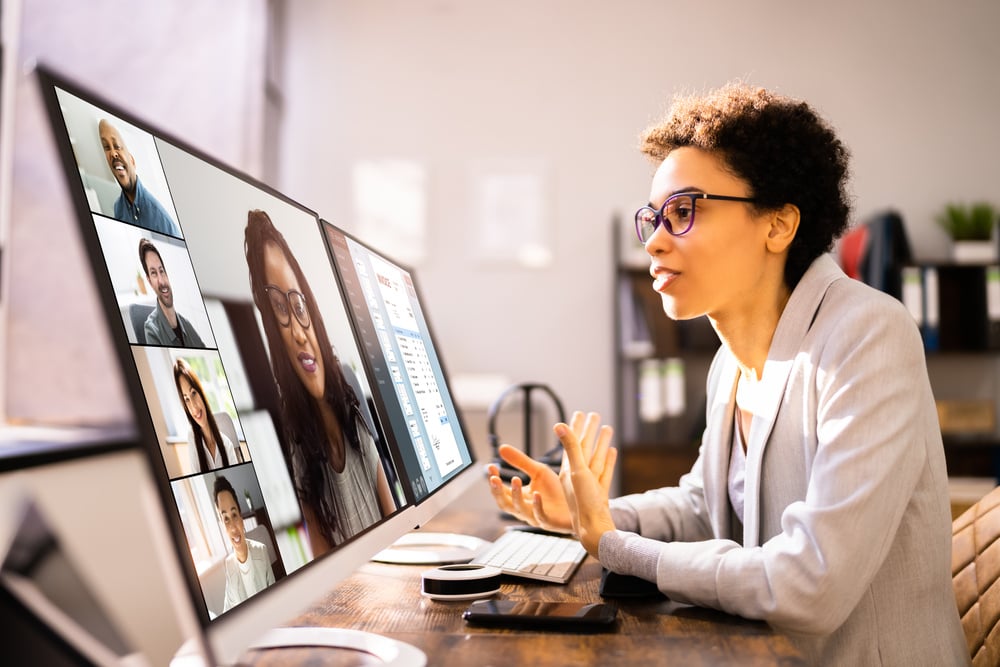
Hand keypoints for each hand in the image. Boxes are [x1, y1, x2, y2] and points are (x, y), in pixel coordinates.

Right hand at [487, 444, 573, 532]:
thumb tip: (501, 447)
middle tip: (494, 478)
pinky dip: (537, 506)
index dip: (494, 480)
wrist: (579, 503)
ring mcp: (535, 517)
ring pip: (520, 510)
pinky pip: (540, 516)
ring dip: (516, 495)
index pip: (501, 490)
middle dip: (498, 491)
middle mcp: (524, 508)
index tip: (491, 467)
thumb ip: (520, 461)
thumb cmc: (557, 490)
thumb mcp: (538, 471)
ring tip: (515, 479)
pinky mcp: (549, 521)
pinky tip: (536, 494)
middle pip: (504, 504)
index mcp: (520, 497)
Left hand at [555, 411, 617, 557]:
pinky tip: (612, 451)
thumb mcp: (576, 472)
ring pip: (596, 458)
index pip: (572, 443)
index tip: (580, 412)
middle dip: (589, 431)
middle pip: (584, 448)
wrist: (596, 531)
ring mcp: (590, 485)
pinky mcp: (601, 493)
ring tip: (607, 428)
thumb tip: (558, 424)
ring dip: (601, 443)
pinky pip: (605, 472)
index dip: (576, 427)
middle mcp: (578, 476)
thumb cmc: (584, 504)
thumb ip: (570, 448)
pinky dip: (608, 461)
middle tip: (595, 414)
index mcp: (568, 471)